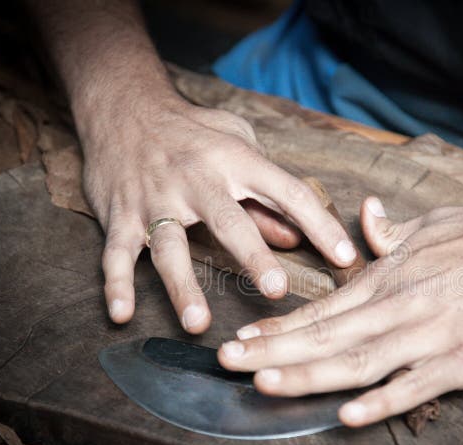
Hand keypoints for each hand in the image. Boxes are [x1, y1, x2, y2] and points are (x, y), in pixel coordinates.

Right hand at [80, 93, 356, 332]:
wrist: (124, 103)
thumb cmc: (193, 131)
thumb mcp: (238, 145)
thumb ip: (265, 194)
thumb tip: (294, 239)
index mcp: (235, 160)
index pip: (287, 192)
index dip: (319, 224)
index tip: (345, 257)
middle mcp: (197, 179)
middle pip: (228, 220)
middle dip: (252, 256)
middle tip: (274, 290)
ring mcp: (156, 198)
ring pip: (170, 245)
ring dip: (182, 285)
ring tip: (198, 322)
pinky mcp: (120, 214)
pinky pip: (116, 253)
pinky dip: (116, 284)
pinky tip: (120, 313)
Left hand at [218, 191, 462, 426]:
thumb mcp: (433, 224)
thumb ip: (391, 231)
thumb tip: (365, 216)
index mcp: (390, 276)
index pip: (323, 307)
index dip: (278, 326)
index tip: (242, 338)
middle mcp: (401, 305)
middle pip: (326, 335)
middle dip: (272, 351)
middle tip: (226, 363)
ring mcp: (432, 333)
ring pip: (358, 360)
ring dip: (307, 375)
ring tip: (264, 384)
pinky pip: (416, 386)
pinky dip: (380, 402)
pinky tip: (347, 415)